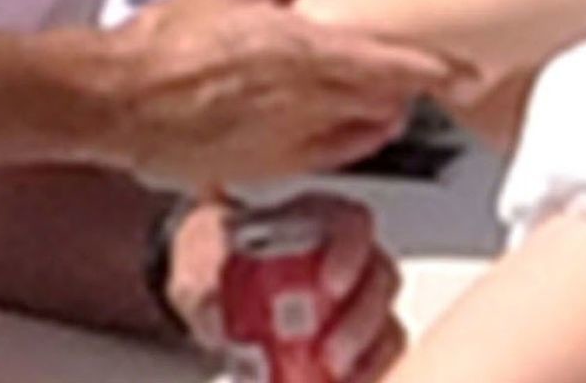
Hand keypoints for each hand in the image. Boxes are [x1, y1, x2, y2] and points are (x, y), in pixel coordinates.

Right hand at [102, 0, 450, 184]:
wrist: (120, 99)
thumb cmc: (163, 43)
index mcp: (297, 48)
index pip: (385, 60)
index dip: (431, 66)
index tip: (462, 67)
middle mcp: (302, 100)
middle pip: (382, 99)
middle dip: (411, 88)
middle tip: (436, 75)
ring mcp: (287, 139)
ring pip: (361, 130)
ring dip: (383, 112)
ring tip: (394, 98)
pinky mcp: (267, 166)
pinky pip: (327, 155)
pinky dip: (350, 140)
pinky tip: (352, 130)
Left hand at [167, 192, 407, 382]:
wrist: (213, 287)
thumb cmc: (215, 259)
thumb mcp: (198, 260)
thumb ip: (204, 282)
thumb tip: (215, 312)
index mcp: (315, 218)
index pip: (353, 223)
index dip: (351, 250)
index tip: (329, 285)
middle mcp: (348, 254)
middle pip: (380, 276)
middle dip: (362, 317)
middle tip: (330, 352)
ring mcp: (358, 297)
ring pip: (387, 320)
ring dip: (368, 353)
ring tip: (333, 374)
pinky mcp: (361, 339)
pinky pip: (382, 356)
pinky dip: (369, 372)